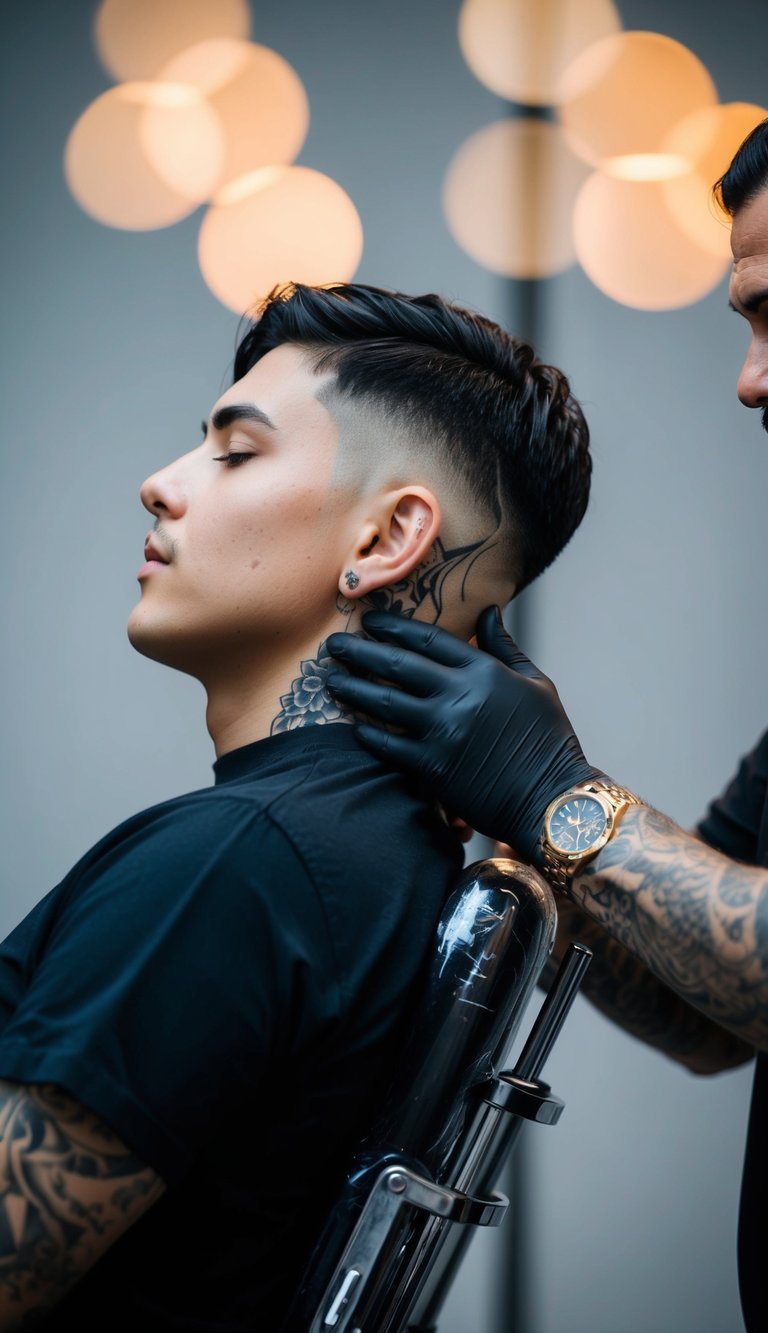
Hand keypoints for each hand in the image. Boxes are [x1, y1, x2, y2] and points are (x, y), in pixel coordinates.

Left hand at [326, 607, 603, 862]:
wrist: (553, 799)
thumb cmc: (548, 741)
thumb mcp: (536, 683)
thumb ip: (504, 647)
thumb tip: (488, 610)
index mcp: (485, 671)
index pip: (428, 640)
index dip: (394, 627)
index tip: (369, 621)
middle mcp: (460, 696)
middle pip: (397, 664)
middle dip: (360, 651)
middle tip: (333, 644)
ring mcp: (443, 731)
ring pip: (384, 701)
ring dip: (352, 687)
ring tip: (330, 679)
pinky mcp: (433, 767)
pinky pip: (389, 744)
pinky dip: (368, 734)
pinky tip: (353, 726)